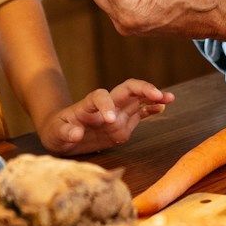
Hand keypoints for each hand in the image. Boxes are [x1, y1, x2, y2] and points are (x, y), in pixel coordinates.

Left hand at [38, 79, 173, 154]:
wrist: (62, 135)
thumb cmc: (57, 131)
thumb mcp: (56, 133)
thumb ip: (66, 132)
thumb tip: (75, 132)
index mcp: (89, 105)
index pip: (100, 97)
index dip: (106, 105)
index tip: (110, 119)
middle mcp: (106, 106)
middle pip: (126, 90)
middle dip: (142, 89)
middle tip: (157, 94)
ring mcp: (117, 113)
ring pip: (138, 100)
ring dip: (153, 97)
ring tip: (169, 98)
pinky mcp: (123, 124)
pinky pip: (140, 114)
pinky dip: (151, 110)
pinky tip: (162, 107)